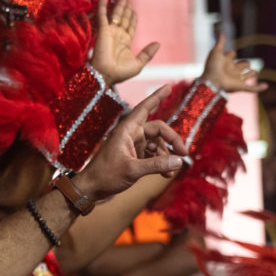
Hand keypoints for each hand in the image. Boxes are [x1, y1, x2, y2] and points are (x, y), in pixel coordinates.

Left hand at [75, 85, 187, 199]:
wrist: (91, 189)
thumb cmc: (106, 176)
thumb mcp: (133, 170)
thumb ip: (156, 165)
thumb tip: (179, 161)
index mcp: (126, 130)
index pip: (145, 108)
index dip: (157, 96)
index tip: (168, 86)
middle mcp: (130, 134)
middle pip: (158, 129)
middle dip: (172, 140)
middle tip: (184, 154)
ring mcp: (132, 145)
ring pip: (157, 144)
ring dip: (166, 156)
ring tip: (170, 173)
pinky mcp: (133, 155)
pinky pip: (152, 154)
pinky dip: (160, 162)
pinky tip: (165, 174)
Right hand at [91, 0, 159, 84]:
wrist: (106, 75)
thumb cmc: (120, 73)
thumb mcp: (138, 64)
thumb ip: (147, 53)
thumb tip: (158, 43)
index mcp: (125, 42)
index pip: (130, 26)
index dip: (132, 17)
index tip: (133, 10)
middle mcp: (117, 35)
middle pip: (123, 18)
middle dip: (125, 9)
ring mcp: (109, 32)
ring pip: (115, 15)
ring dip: (118, 6)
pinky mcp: (102, 30)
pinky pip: (102, 15)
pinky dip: (102, 5)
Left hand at [200, 33, 266, 93]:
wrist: (212, 81)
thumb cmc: (212, 67)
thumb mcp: (216, 52)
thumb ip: (220, 42)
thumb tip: (221, 31)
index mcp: (226, 62)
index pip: (232, 55)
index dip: (231, 54)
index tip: (230, 53)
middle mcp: (232, 70)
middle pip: (243, 65)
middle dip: (246, 63)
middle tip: (246, 64)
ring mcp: (237, 79)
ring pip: (247, 76)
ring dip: (252, 74)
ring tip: (254, 73)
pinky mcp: (241, 87)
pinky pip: (252, 88)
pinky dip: (259, 88)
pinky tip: (266, 86)